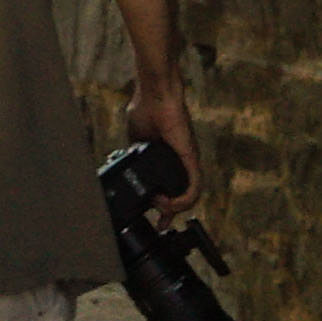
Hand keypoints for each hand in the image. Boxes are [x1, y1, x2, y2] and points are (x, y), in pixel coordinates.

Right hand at [127, 78, 202, 214]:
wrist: (154, 96)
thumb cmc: (145, 109)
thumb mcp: (136, 138)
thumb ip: (135, 153)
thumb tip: (126, 164)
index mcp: (169, 158)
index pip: (171, 186)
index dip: (164, 204)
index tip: (155, 217)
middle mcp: (182, 162)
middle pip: (183, 196)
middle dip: (172, 214)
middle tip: (161, 224)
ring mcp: (188, 162)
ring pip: (191, 196)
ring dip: (174, 207)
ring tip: (159, 206)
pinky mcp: (192, 159)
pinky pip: (194, 188)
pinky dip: (183, 200)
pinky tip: (168, 202)